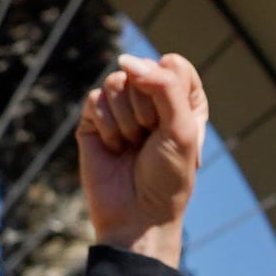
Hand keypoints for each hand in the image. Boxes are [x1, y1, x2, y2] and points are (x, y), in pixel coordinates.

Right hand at [78, 52, 207, 262]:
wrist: (137, 216)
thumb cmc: (168, 177)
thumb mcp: (180, 129)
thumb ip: (162, 86)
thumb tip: (126, 60)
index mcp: (181, 98)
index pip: (173, 64)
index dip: (170, 91)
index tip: (173, 125)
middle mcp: (150, 98)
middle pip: (141, 70)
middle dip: (146, 109)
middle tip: (150, 140)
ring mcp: (120, 108)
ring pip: (116, 81)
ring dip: (126, 120)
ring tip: (132, 146)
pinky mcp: (94, 120)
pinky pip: (95, 99)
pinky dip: (107, 126)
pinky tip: (114, 148)